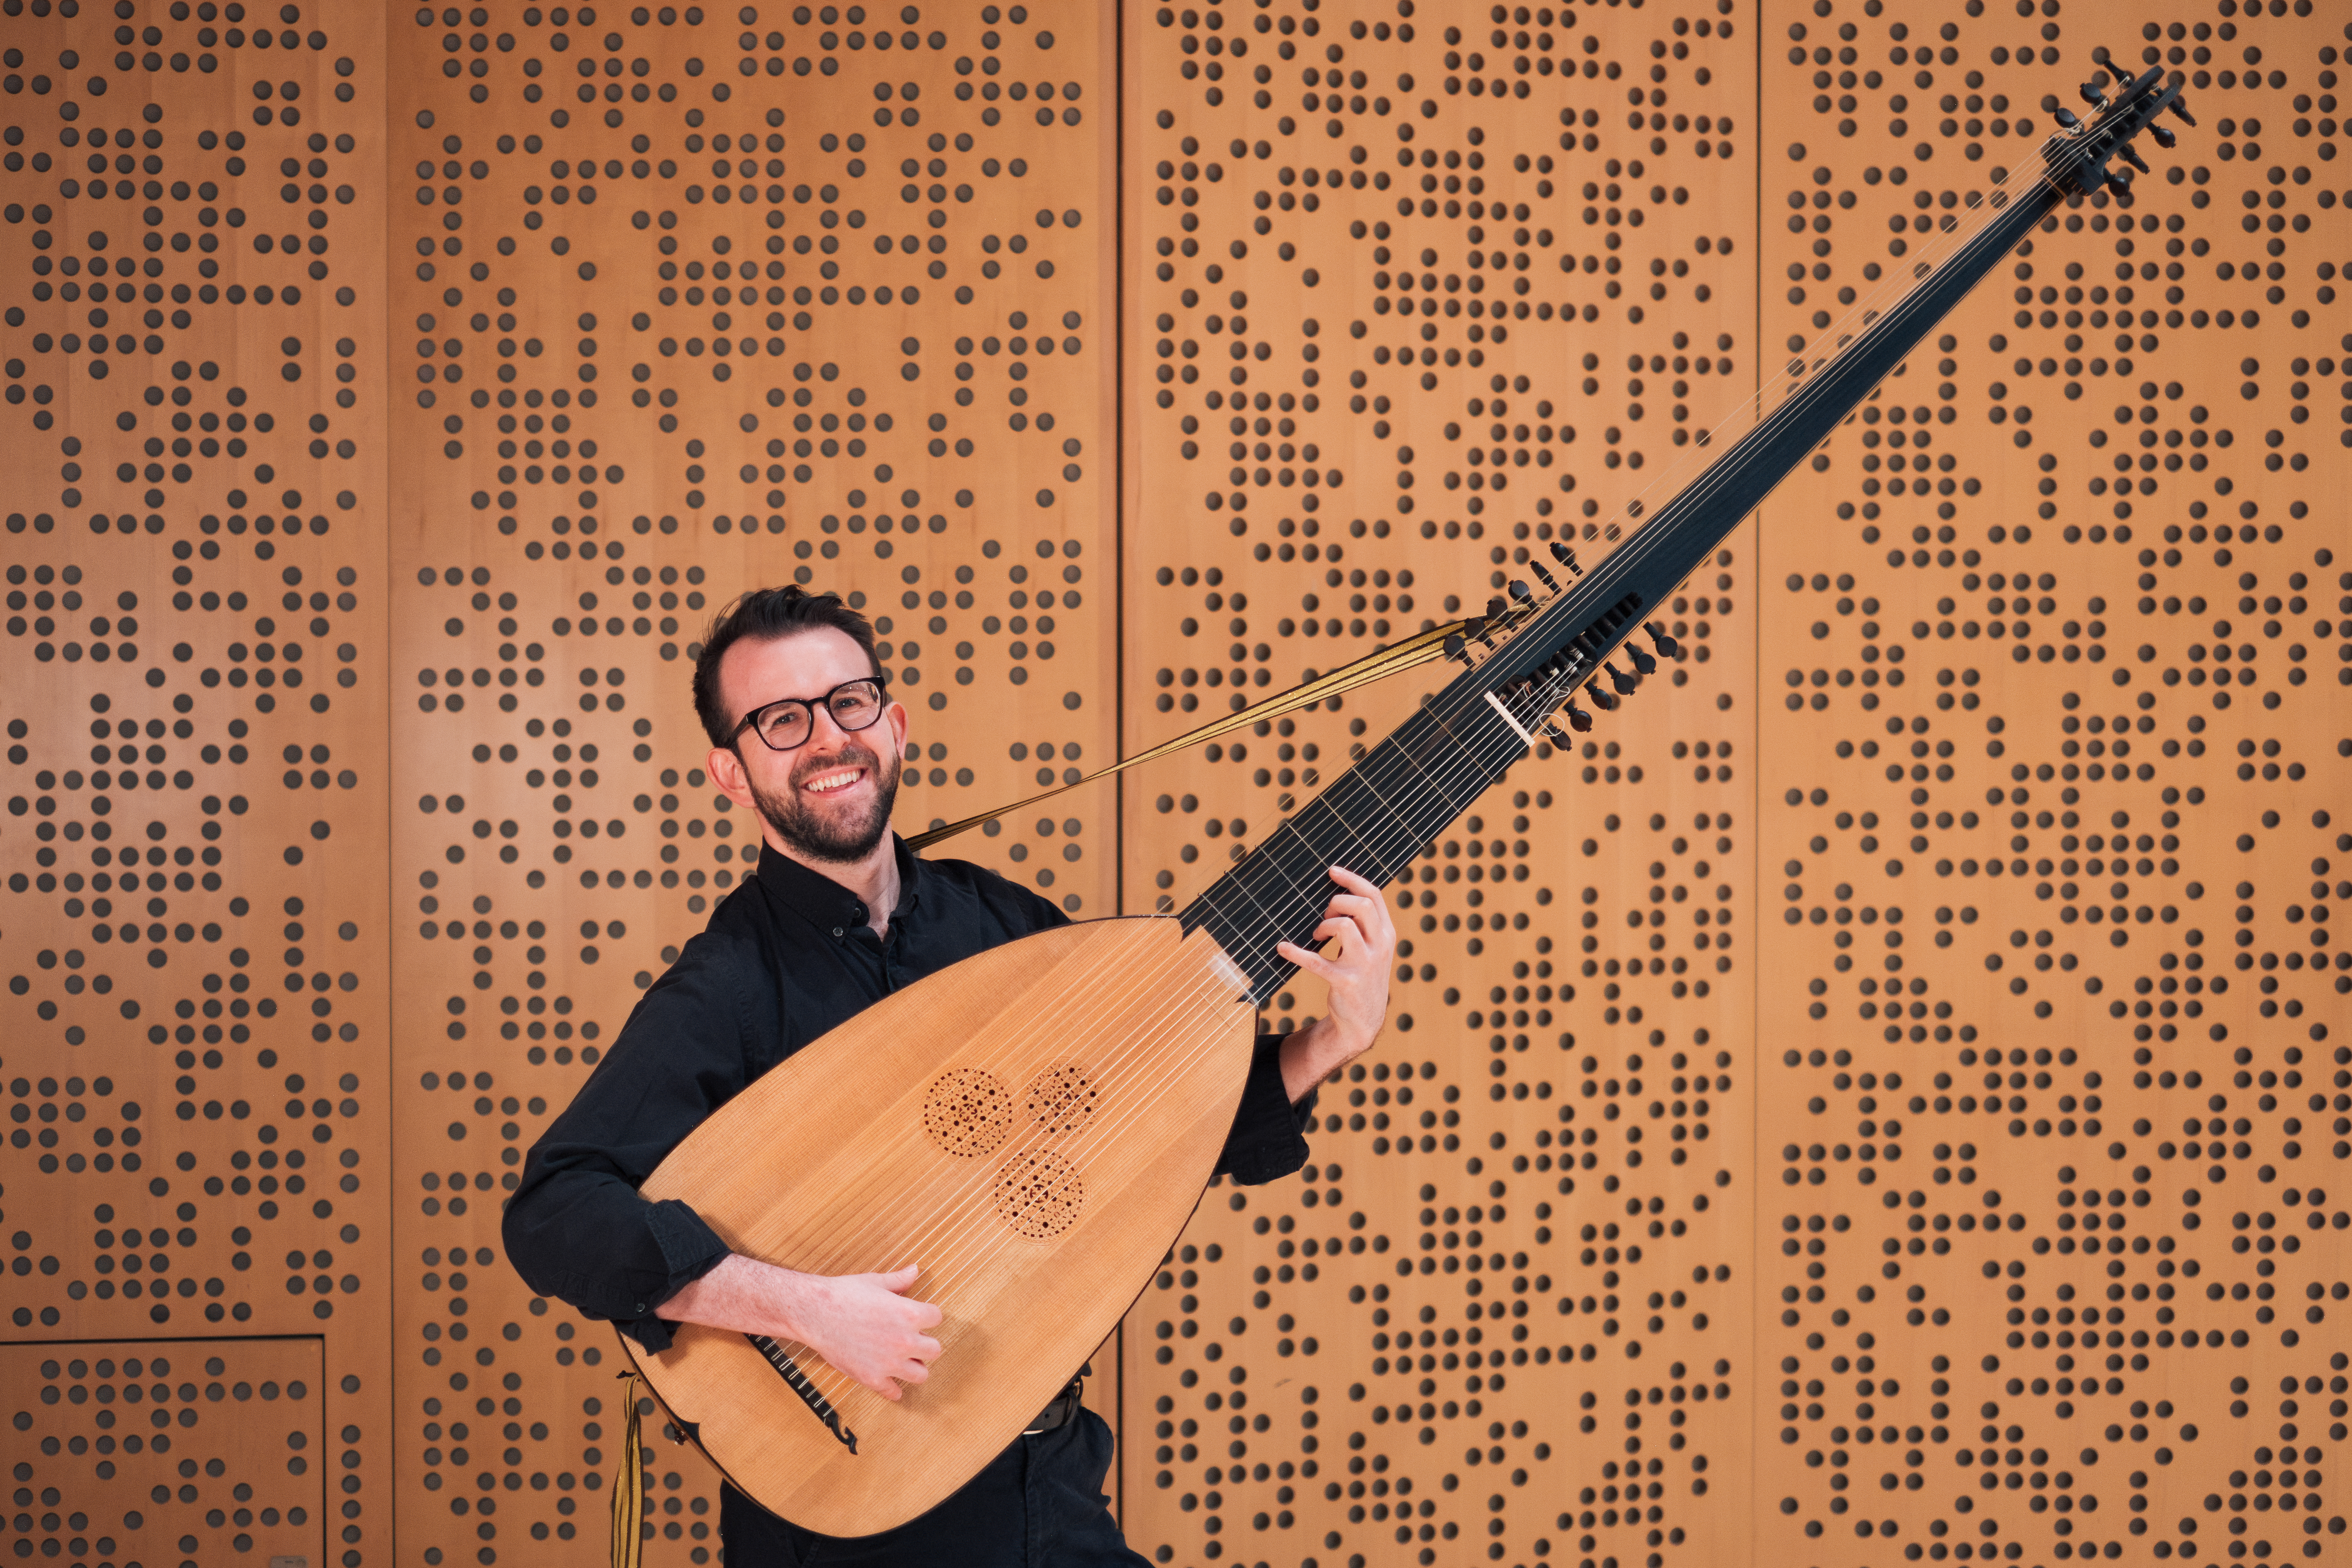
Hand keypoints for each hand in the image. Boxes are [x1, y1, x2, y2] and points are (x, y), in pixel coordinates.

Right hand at [794, 1264, 944, 1399]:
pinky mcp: (872, 1378)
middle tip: (913, 1339)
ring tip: (905, 1360)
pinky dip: (893, 1389)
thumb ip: (899, 1280)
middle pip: (935, 1349)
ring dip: (915, 1367)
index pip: (937, 1318)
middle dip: (925, 1343)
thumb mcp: (876, 1281)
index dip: (928, 1316)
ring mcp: (889, 1362)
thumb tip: (914, 1270)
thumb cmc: (843, 1294)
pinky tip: (889, 1380)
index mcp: (909, 1313)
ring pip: (921, 1375)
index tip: (919, 1318)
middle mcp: (904, 1340)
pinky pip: (893, 1392)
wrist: (814, 1312)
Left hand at [1274, 864, 1396, 1100]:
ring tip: (1316, 935)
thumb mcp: (1372, 949)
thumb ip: (1363, 925)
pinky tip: (1283, 948)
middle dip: (1337, 902)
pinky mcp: (1346, 981)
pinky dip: (1295, 952)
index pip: (1374, 896)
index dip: (1352, 879)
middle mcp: (1380, 946)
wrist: (1363, 1021)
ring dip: (1323, 925)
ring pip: (1344, 926)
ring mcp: (1364, 964)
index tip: (1331, 871)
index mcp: (1386, 934)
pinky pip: (1316, 961)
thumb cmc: (1361, 976)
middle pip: (1361, 905)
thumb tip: (1333, 898)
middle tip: (1323, 914)